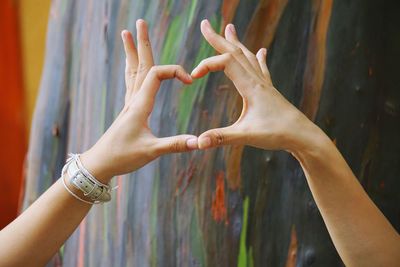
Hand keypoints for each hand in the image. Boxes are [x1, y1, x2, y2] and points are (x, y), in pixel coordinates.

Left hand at [80, 20, 197, 182]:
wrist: (99, 163)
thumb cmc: (122, 157)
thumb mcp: (151, 151)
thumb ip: (175, 144)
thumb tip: (200, 142)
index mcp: (140, 105)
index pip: (156, 74)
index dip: (174, 71)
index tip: (189, 81)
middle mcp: (133, 100)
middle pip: (140, 65)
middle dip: (142, 43)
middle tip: (140, 22)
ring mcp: (129, 105)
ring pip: (133, 72)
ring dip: (132, 52)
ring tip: (127, 34)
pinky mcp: (128, 111)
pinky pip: (131, 83)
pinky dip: (132, 69)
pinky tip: (131, 66)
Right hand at [191, 20, 318, 151]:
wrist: (304, 137)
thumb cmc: (278, 134)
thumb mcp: (246, 136)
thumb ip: (221, 138)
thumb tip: (197, 143)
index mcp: (251, 87)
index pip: (225, 63)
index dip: (206, 65)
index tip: (192, 76)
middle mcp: (257, 81)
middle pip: (235, 52)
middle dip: (217, 39)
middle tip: (205, 24)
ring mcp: (265, 85)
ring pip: (247, 57)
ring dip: (235, 43)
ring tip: (229, 28)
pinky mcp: (270, 92)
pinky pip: (262, 69)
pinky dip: (258, 58)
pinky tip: (262, 51)